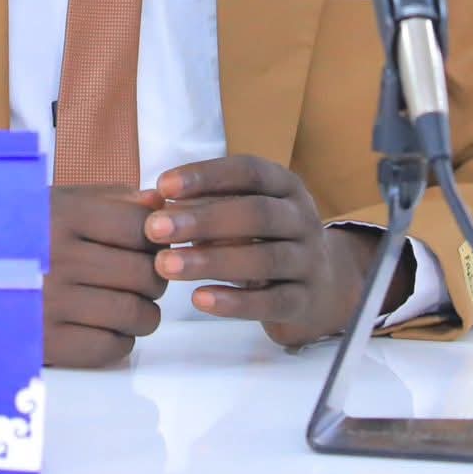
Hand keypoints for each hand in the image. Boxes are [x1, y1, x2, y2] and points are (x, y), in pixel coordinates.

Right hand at [45, 184, 167, 367]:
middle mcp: (59, 258)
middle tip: (144, 281)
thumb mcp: (52, 202)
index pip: (140, 229)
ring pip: (135, 314)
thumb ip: (108, 199)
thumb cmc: (12, 234)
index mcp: (63, 216)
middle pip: (145, 274)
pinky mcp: (45, 343)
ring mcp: (52, 303)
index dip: (156, 239)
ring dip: (144, 314)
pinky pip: (110, 348)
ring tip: (130, 306)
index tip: (150, 247)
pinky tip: (107, 329)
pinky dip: (121, 342)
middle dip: (154, 280)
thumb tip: (156, 206)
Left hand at [147, 155, 409, 348]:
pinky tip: (198, 299)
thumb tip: (151, 200)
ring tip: (165, 265)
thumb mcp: (244, 212)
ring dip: (210, 261)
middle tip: (154, 228)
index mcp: (285, 186)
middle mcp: (303, 218)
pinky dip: (234, 302)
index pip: (248, 171)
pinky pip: (271, 302)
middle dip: (202, 220)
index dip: (206, 176)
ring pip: (263, 259)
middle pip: (255, 214)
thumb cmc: (265, 239)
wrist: (322, 286)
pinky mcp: (305, 301)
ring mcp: (309, 261)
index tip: (163, 185)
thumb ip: (205, 203)